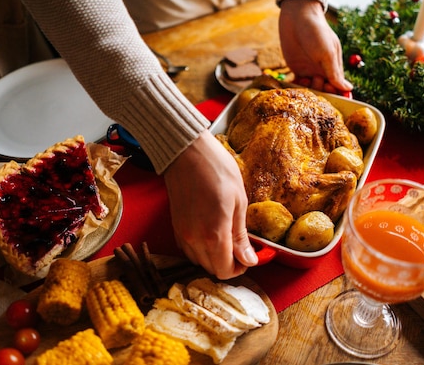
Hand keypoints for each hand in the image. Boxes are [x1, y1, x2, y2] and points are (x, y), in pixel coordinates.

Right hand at [163, 130, 256, 278]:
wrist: (186, 152)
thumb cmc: (216, 170)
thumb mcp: (239, 201)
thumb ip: (241, 235)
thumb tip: (249, 259)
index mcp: (214, 234)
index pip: (225, 271)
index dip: (239, 268)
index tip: (247, 257)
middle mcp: (194, 239)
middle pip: (211, 269)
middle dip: (227, 263)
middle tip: (239, 247)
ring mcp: (182, 233)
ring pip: (199, 261)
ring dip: (213, 257)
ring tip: (226, 238)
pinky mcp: (175, 226)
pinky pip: (188, 249)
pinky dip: (200, 249)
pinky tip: (210, 233)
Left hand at [279, 0, 352, 93]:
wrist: (297, 16)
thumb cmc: (317, 31)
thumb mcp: (327, 52)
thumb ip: (335, 72)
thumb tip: (348, 88)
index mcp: (334, 67)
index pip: (338, 88)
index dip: (337, 96)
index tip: (332, 100)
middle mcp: (322, 71)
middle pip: (323, 91)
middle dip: (320, 93)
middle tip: (315, 82)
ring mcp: (309, 70)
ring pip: (310, 90)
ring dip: (308, 91)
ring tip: (305, 80)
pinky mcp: (296, 69)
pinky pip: (297, 84)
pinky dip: (296, 88)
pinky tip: (294, 88)